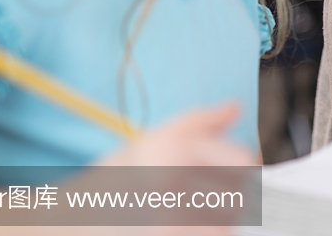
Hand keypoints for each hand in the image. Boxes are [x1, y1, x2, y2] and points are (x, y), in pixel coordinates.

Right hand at [85, 104, 255, 234]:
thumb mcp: (161, 136)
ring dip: (224, 220)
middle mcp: (171, 182)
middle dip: (234, 196)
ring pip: (228, 224)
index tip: (237, 169)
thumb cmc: (131, 170)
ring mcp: (167, 216)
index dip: (245, 165)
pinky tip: (194, 224)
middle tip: (219, 194)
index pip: (243, 160)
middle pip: (239, 195)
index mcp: (175, 150)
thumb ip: (203, 121)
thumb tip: (236, 107)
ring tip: (203, 211)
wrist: (86, 211)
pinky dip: (210, 233)